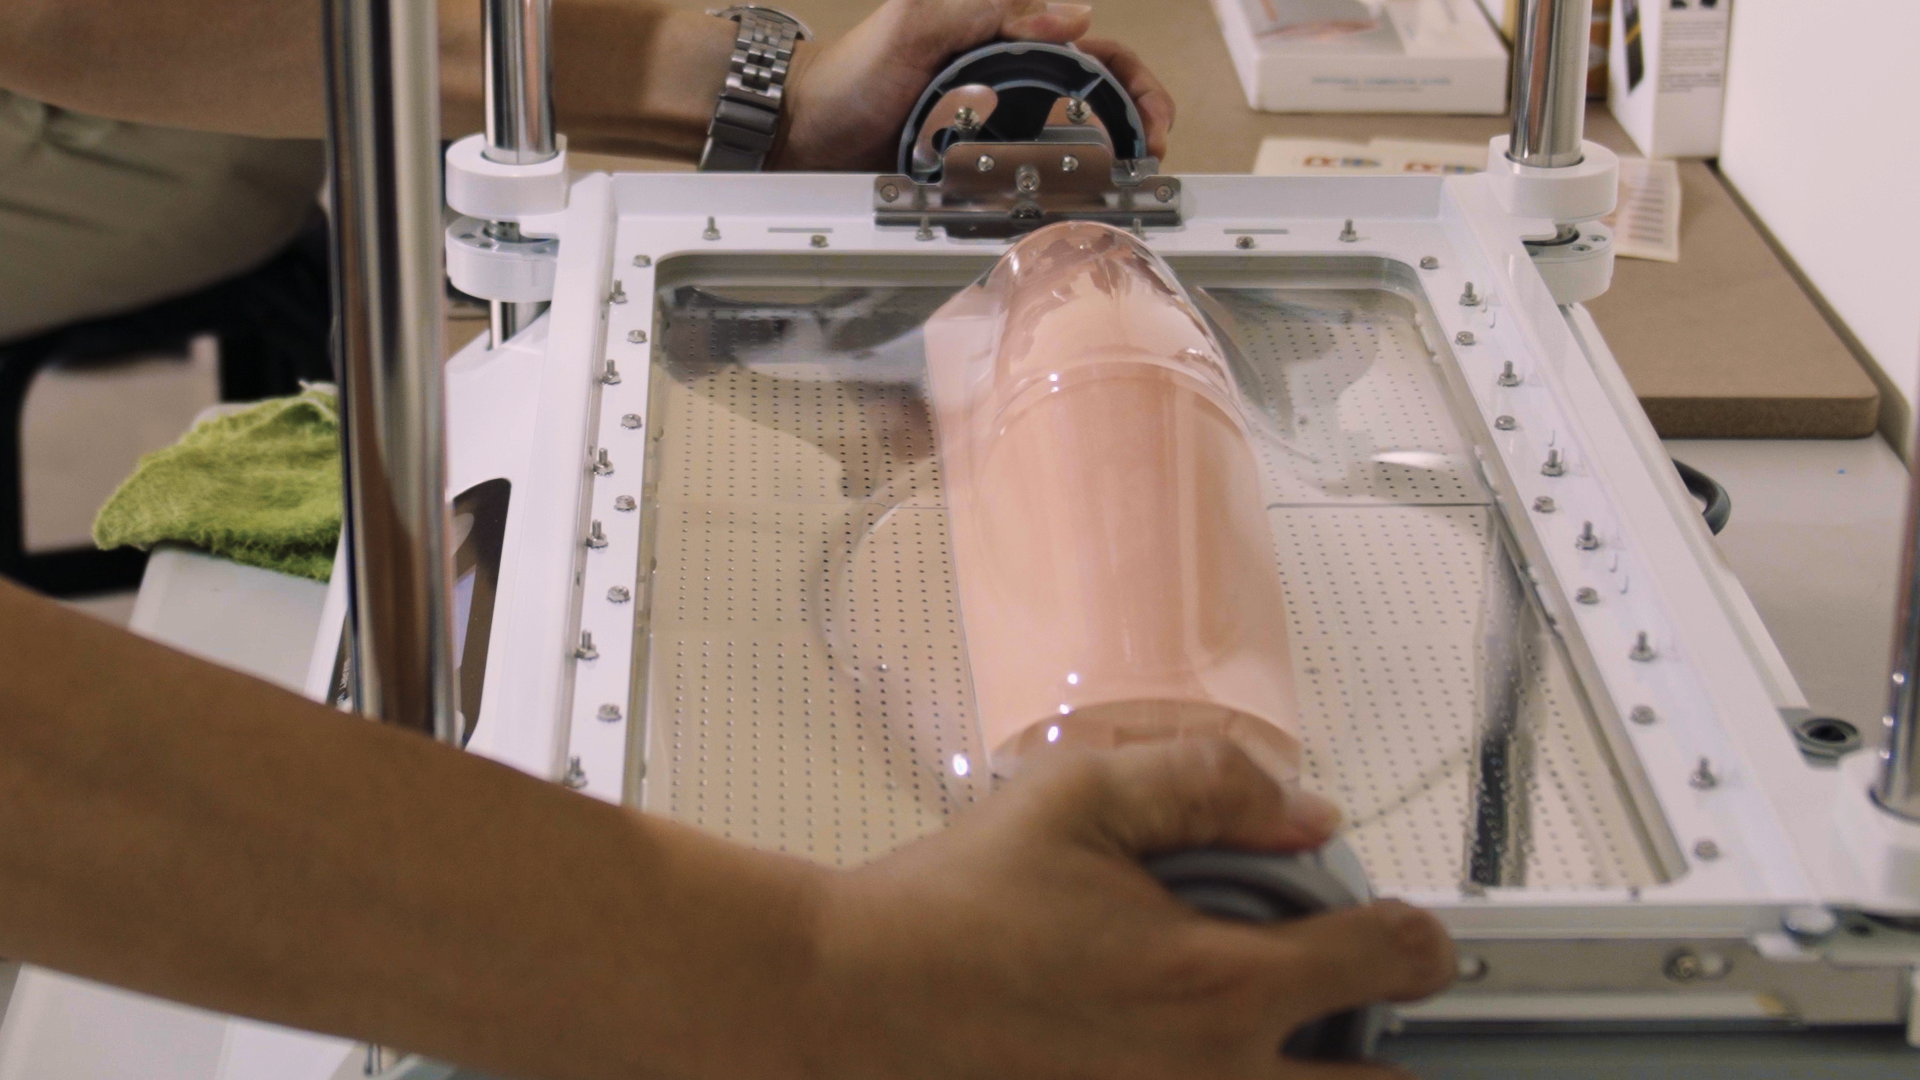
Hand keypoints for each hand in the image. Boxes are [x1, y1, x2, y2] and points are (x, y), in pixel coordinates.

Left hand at [774, 0, 1173, 170]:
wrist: (800, 134)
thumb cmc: (849, 75)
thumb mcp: (914, 23)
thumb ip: (983, 9)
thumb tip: (1071, 14)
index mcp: (1005, 34)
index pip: (1091, 47)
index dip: (1131, 78)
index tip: (1149, 117)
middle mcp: (1009, 79)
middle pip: (1096, 94)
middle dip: (1137, 119)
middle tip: (1153, 154)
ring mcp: (995, 127)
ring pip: (1071, 142)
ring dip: (1106, 162)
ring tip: (1126, 185)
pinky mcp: (976, 171)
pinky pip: (1030, 181)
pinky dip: (1060, 193)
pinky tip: (1077, 208)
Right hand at [803, 740, 1455, 1078]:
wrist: (854, 999)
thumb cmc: (955, 904)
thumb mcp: (1079, 795)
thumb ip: (1210, 783)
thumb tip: (1309, 809)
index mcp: (1222, 984)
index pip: (1393, 961)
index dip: (1416, 933)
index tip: (1398, 926)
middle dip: (1379, 1036)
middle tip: (1335, 993)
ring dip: (1314, 1077)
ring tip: (1271, 1032)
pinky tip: (1184, 1051)